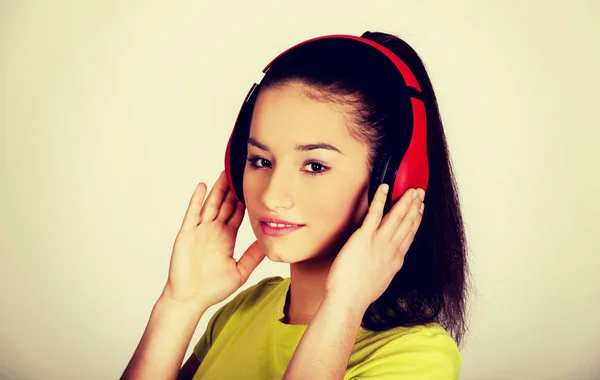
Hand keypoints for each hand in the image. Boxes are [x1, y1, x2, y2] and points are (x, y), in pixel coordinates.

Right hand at [162, 171, 265, 308]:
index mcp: (226, 238)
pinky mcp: (187, 234)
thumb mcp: (240, 271)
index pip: (237, 214)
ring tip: (225, 172)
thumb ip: (253, 256)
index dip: (245, 200)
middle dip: (233, 189)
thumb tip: (269, 244)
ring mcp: (200, 231)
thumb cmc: (212, 289)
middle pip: (225, 204)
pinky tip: (203, 186)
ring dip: (218, 189)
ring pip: (211, 204)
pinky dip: (197, 199)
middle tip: (241, 171)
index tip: (253, 186)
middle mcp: (214, 231)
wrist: (190, 299)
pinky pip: (193, 213)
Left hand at [325, 184, 424, 309]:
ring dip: (405, 201)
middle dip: (415, 206)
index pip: (410, 234)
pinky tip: (385, 188)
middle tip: (420, 193)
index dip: (417, 219)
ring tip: (411, 190)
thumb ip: (387, 266)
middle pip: (407, 222)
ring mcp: (379, 241)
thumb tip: (388, 261)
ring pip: (396, 216)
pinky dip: (381, 199)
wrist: (349, 299)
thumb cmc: (360, 293)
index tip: (420, 209)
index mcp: (396, 259)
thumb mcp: (382, 279)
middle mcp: (391, 248)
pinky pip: (375, 214)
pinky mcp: (364, 237)